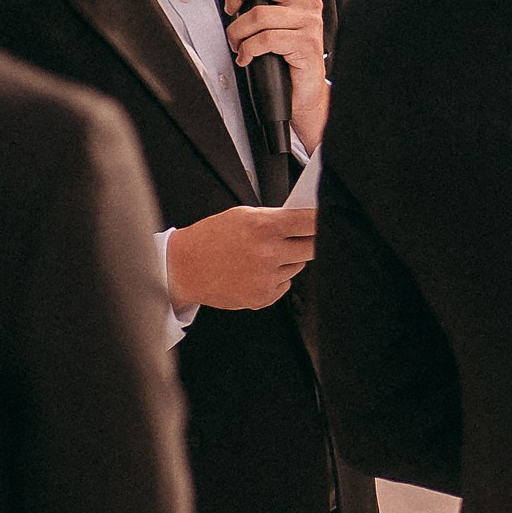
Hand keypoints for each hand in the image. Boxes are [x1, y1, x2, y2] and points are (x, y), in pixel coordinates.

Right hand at [165, 205, 315, 310]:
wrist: (183, 268)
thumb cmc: (211, 238)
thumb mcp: (243, 215)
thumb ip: (276, 217)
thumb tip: (306, 219)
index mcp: (263, 227)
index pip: (311, 221)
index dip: (322, 219)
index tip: (328, 218)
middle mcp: (267, 253)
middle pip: (314, 247)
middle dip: (309, 240)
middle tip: (298, 237)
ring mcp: (266, 278)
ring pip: (299, 265)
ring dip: (289, 259)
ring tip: (263, 254)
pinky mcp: (263, 297)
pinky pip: (286, 283)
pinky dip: (277, 277)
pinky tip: (255, 270)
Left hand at [221, 0, 327, 152]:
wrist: (303, 88)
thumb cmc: (284, 51)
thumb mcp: (266, 14)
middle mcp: (307, 1)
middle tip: (230, 10)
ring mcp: (309, 23)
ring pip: (259, 13)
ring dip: (237, 31)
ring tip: (237, 43)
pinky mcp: (306, 45)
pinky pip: (265, 40)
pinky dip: (247, 50)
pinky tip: (247, 57)